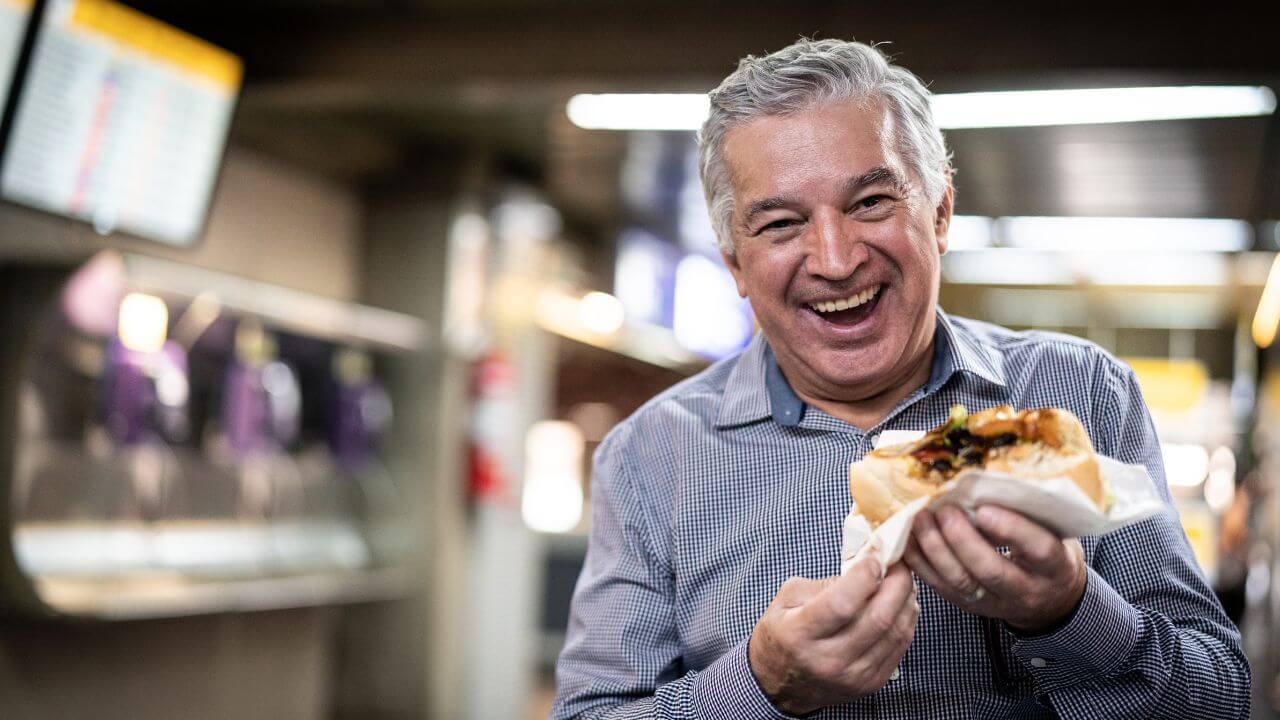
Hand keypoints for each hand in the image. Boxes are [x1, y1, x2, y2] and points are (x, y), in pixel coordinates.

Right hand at [748, 556, 918, 714]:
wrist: (781, 684)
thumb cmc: (783, 634)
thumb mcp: (787, 599)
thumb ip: (824, 583)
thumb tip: (864, 569)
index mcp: (800, 634)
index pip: (842, 603)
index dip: (864, 576)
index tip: (873, 557)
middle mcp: (827, 659)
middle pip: (878, 618)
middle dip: (897, 584)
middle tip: (899, 565)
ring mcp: (852, 676)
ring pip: (894, 633)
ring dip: (906, 602)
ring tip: (902, 582)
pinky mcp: (870, 684)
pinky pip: (899, 648)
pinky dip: (906, 622)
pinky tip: (902, 606)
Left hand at [903, 504, 1084, 633]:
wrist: (1050, 599)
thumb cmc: (1048, 553)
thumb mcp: (1052, 533)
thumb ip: (1030, 515)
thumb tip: (988, 482)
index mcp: (1055, 567)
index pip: (1039, 550)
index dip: (1011, 529)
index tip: (984, 508)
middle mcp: (1027, 590)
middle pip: (990, 570)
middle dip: (961, 539)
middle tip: (944, 510)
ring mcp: (996, 603)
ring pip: (960, 582)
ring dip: (935, 548)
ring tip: (921, 519)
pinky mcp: (970, 606)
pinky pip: (940, 587)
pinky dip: (921, 562)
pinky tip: (910, 539)